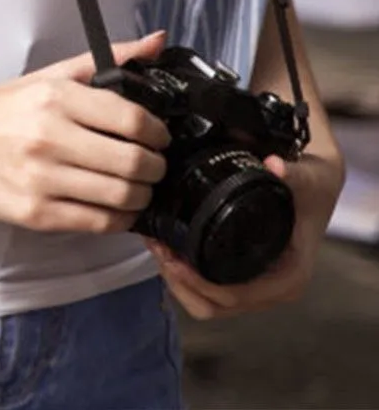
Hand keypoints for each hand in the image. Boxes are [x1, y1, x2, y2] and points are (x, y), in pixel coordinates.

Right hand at [0, 31, 171, 233]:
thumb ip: (105, 60)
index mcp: (56, 98)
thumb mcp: (48, 76)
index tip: (160, 137)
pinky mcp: (34, 213)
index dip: (159, 133)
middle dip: (155, 168)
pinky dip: (118, 219)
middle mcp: (49, 137)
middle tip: (153, 165)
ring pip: (121, 197)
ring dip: (141, 196)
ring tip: (137, 187)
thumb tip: (156, 42)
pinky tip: (115, 208)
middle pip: (134, 163)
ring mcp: (41, 179)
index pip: (132, 120)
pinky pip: (97, 223)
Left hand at [144, 150, 344, 318]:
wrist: (315, 186)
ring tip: (157, 244)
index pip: (234, 297)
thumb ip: (293, 173)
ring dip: (176, 280)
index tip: (171, 257)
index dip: (197, 283)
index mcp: (287, 277)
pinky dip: (183, 275)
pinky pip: (207, 290)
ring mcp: (256, 287)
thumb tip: (275, 166)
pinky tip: (169, 245)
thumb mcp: (308, 179)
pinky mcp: (242, 276)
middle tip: (157, 246)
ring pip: (205, 303)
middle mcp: (272, 289)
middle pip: (213, 306)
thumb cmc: (311, 187)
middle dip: (178, 282)